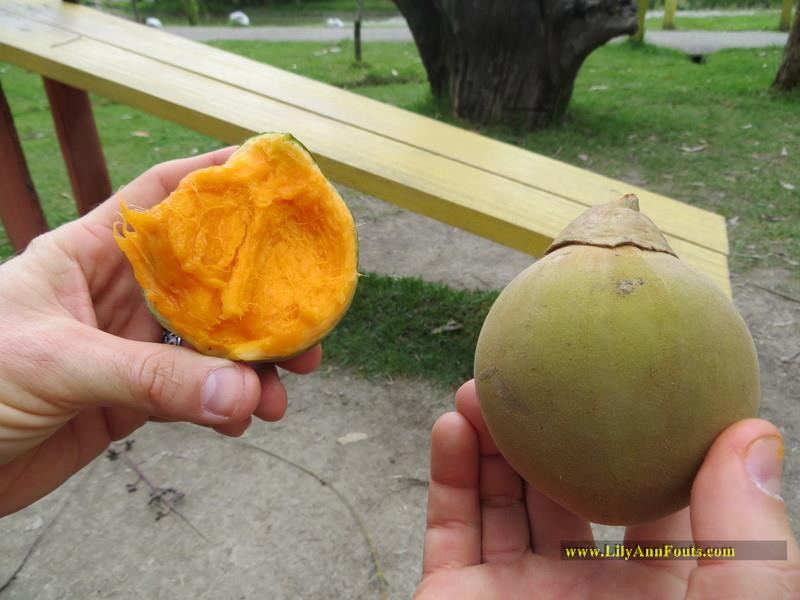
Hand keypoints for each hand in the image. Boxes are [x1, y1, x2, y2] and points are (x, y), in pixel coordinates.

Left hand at [0, 147, 320, 515]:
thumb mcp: (55, 363)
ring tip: (282, 389)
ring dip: (249, 364)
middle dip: (256, 295)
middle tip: (304, 317)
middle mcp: (114, 296)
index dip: (213, 182)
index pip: (159, 200)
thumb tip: (242, 392)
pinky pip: (192, 395)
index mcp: (87, 255)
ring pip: (206, 345)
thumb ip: (150, 377)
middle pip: (203, 278)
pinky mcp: (130, 401)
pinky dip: (224, 407)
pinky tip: (242, 419)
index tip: (269, 179)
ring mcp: (126, 349)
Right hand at [416, 380, 799, 598]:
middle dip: (548, 425)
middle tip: (538, 369)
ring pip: (501, 494)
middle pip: (563, 482)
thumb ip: (751, 540)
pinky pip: (450, 525)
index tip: (627, 370)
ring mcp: (516, 593)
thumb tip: (758, 431)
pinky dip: (448, 471)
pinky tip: (454, 424)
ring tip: (485, 382)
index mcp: (659, 592)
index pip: (648, 491)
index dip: (637, 429)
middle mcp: (585, 587)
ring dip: (490, 434)